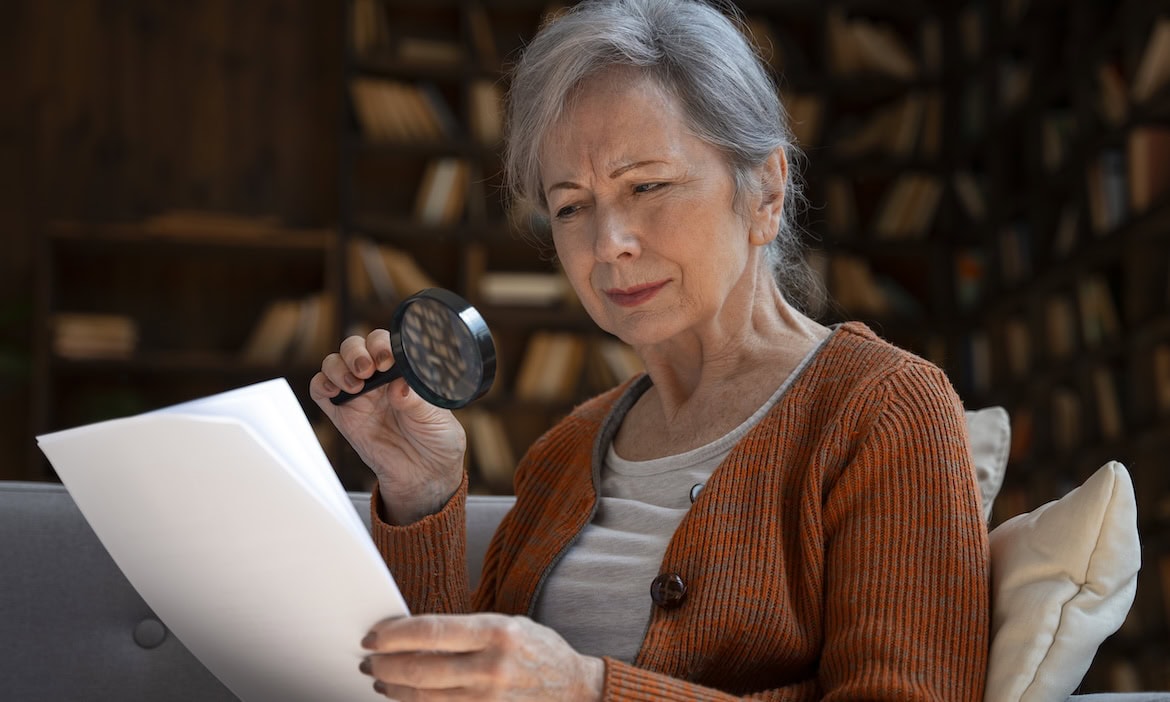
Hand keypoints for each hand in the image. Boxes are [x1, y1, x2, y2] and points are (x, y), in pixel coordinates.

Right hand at [310, 330, 464, 523]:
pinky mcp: (341, 415)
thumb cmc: (437, 441)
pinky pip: (321, 390)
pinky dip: (321, 383)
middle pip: (355, 346)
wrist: (424, 476)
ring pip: (335, 363)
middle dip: (357, 351)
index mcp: (403, 371)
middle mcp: (378, 379)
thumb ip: (417, 401)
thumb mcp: (436, 419)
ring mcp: (358, 395)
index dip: (381, 345)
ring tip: (356, 384)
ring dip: (339, 366)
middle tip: (368, 369)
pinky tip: (334, 390)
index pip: (385, 343)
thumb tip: (399, 388)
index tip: (387, 361)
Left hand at [359, 613, 603, 701]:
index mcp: (497, 632)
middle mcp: (491, 667)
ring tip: (381, 678)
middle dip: (386, 664)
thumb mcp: (507, 624)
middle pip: (421, 669)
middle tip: (370, 658)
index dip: (395, 634)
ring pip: (425, 697)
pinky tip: (405, 696)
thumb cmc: (537, 650)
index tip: (374, 635)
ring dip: (395, 688)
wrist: (573, 688)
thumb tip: (412, 631)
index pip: (432, 631)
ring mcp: (488, 699)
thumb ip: (464, 629)